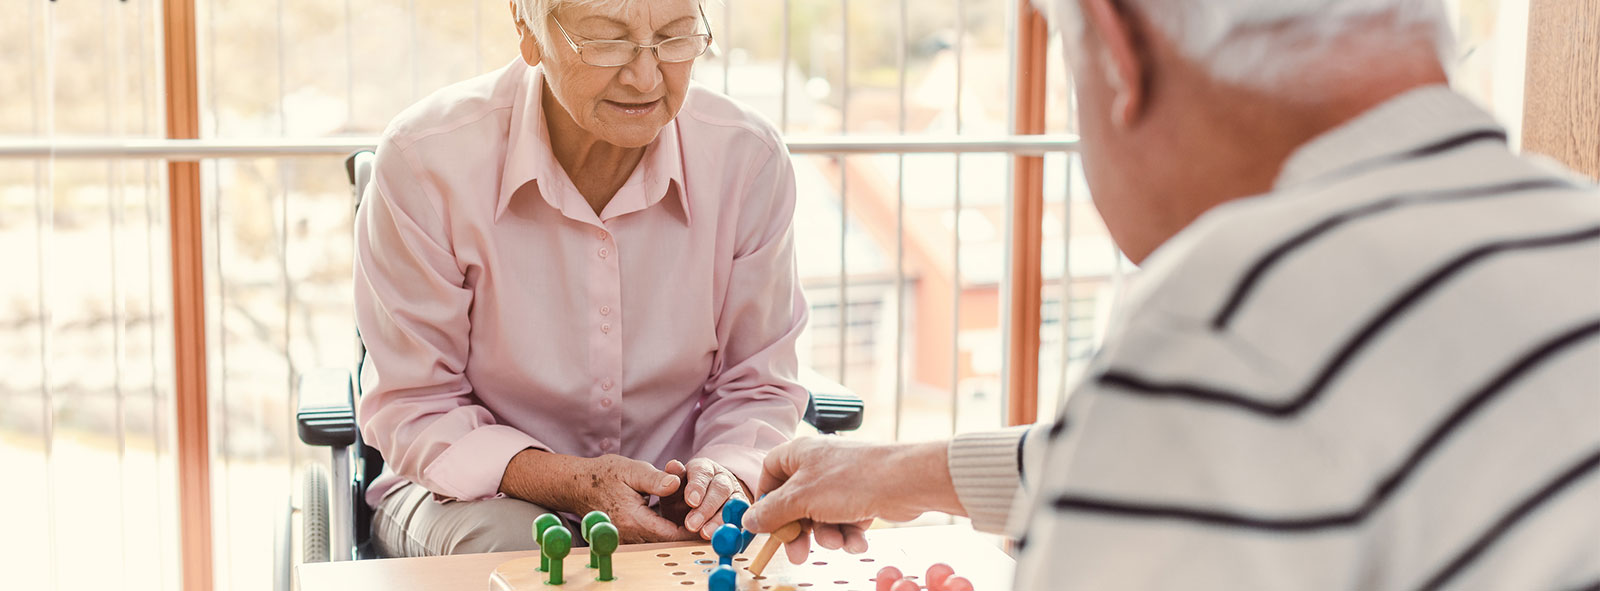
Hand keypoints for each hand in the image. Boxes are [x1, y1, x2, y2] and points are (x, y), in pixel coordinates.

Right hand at [499, 450, 699, 543]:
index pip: (670, 534)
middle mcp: (629, 535)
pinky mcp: (626, 536)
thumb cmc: (604, 474)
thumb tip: (677, 483)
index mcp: (633, 520)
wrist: (577, 484)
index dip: (691, 530)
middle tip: (705, 516)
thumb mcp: (632, 470)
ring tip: (693, 512)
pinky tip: (674, 513)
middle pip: (667, 539)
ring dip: (676, 528)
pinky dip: (664, 527)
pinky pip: (650, 536)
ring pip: (659, 539)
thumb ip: (656, 479)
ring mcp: (626, 538)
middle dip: (687, 528)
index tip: (708, 522)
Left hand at [660, 458, 751, 539]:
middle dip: (706, 508)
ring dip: (718, 520)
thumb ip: (670, 481)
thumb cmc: (681, 498)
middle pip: (720, 488)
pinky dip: (730, 527)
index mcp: (703, 468)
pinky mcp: (741, 510)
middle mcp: (722, 478)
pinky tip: (720, 536)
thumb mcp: (672, 491)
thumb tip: (672, 466)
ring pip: (732, 503)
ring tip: (705, 534)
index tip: (691, 501)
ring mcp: (734, 494)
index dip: (697, 486)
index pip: (702, 472)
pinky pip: (740, 518)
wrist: (693, 511)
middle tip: (692, 524)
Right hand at [742, 437, 961, 564]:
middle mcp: (819, 465)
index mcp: (799, 454)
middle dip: (799, 530)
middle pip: (795, 502)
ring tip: (839, 540)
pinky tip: (857, 540)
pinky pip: (844, 521)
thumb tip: (748, 521)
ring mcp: (841, 482)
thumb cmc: (852, 480)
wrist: (904, 482)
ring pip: (821, 517)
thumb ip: (772, 512)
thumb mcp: (801, 499)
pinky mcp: (861, 497)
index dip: (766, 498)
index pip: (770, 472)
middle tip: (798, 552)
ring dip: (828, 535)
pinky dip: (849, 533)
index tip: (766, 522)